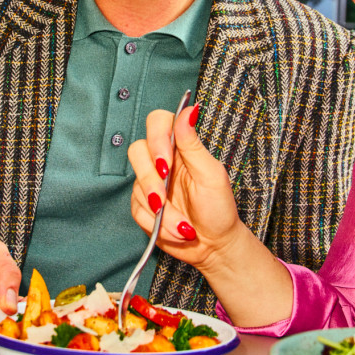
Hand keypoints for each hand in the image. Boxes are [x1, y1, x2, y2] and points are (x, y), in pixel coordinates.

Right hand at [129, 107, 293, 326]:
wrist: (214, 247)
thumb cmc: (219, 209)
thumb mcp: (210, 174)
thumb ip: (193, 143)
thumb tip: (190, 108)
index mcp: (181, 148)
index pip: (157, 122)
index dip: (156, 139)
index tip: (166, 163)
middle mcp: (163, 161)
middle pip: (136, 150)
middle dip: (151, 180)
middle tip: (165, 198)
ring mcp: (150, 184)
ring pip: (136, 185)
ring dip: (160, 210)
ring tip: (182, 225)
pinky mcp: (142, 206)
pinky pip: (135, 209)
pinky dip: (155, 223)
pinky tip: (174, 230)